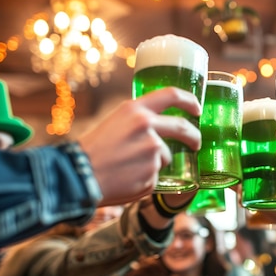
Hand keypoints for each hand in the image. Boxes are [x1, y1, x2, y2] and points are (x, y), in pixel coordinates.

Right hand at [78, 87, 201, 205]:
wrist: (78, 176)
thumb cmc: (93, 150)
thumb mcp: (116, 122)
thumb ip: (139, 121)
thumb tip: (161, 125)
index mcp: (135, 109)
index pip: (172, 95)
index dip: (190, 101)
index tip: (197, 109)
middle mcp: (147, 126)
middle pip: (183, 128)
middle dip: (194, 137)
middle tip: (195, 144)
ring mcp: (152, 150)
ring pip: (166, 157)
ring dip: (155, 164)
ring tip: (129, 168)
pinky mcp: (152, 173)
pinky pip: (156, 176)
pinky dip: (146, 179)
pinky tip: (127, 179)